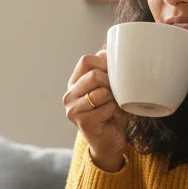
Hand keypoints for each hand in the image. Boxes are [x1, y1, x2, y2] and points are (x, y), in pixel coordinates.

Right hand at [63, 49, 128, 172]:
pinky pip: (106, 107)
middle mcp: (69, 95)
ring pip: (100, 91)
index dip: (105, 63)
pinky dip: (115, 110)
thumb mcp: (110, 87)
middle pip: (93, 74)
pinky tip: (113, 117)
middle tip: (118, 93)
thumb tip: (108, 44)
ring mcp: (73, 110)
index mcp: (74, 83)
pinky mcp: (83, 122)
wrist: (110, 143)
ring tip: (116, 105)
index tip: (115, 73)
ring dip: (115, 98)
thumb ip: (107, 68)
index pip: (86, 60)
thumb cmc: (112, 114)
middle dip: (111, 82)